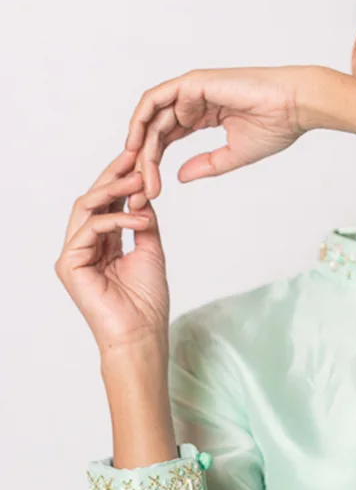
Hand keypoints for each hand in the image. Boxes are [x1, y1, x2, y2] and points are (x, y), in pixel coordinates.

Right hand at [54, 149, 169, 352]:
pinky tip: (142, 217)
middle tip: (134, 155)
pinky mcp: (70, 264)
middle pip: (93, 199)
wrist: (142, 334)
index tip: (139, 158)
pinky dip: (117, 218)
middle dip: (114, 175)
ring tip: (140, 181)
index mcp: (103, 244)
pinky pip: (91, 229)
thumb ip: (143, 222)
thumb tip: (143, 193)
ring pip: (87, 208)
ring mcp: (74, 254)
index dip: (121, 179)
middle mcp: (84, 246)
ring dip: (115, 190)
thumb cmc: (147, 302)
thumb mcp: (151, 250)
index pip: (107, 203)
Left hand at [123, 65, 313, 208]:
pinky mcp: (192, 83)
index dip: (155, 162)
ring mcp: (191, 90)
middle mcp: (194, 100)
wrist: (294, 107)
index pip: (168, 137)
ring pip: (153, 118)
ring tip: (137, 173)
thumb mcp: (233, 155)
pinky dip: (142, 120)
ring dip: (141, 145)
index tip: (150, 190)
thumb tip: (178, 177)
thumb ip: (206, 165)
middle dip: (145, 161)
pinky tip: (137, 144)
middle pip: (156, 130)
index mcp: (204, 114)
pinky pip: (155, 100)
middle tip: (141, 189)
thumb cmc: (276, 126)